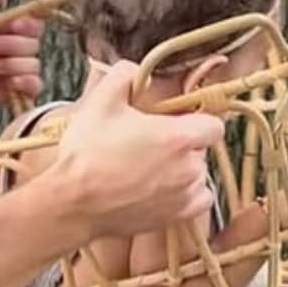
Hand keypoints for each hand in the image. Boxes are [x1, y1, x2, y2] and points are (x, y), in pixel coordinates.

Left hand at [0, 0, 44, 111]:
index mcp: (2, 29)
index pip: (31, 22)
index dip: (28, 23)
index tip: (14, 25)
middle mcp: (10, 49)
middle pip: (33, 42)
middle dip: (13, 43)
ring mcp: (11, 70)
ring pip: (33, 64)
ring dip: (13, 63)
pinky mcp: (10, 91)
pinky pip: (34, 86)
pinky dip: (27, 82)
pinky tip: (10, 81)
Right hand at [35, 60, 224, 238]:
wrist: (73, 202)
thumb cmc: (87, 153)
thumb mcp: (100, 102)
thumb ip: (124, 76)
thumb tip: (136, 69)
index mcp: (178, 136)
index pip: (214, 124)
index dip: (196, 120)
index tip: (176, 122)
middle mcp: (190, 167)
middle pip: (201, 150)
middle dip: (182, 145)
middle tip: (149, 144)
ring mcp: (185, 195)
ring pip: (198, 175)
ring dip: (181, 170)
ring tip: (148, 169)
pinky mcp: (176, 217)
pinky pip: (195, 201)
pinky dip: (183, 195)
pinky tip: (158, 189)